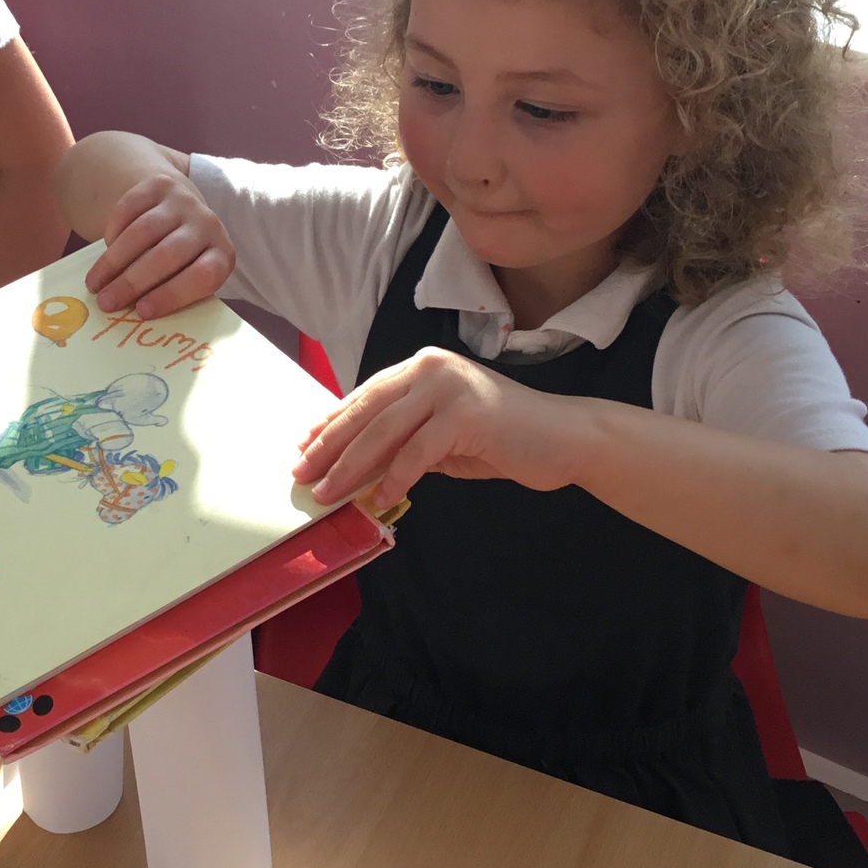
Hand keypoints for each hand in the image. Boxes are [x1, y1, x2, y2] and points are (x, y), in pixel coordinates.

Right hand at [84, 171, 235, 317]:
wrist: (180, 210)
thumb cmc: (181, 260)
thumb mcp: (187, 277)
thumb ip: (170, 292)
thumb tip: (132, 314)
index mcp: (222, 256)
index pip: (203, 276)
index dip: (172, 295)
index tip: (142, 312)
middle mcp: (208, 225)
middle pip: (168, 255)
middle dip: (133, 282)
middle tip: (106, 302)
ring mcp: (184, 202)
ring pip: (144, 232)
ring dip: (114, 261)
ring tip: (95, 284)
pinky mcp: (160, 185)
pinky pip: (130, 208)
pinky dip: (113, 231)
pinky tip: (104, 249)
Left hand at [293, 347, 597, 507]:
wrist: (564, 437)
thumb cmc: (503, 438)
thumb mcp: (442, 437)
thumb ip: (403, 442)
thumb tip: (355, 466)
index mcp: (422, 368)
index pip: (364, 396)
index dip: (331, 423)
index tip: (303, 447)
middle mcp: (431, 368)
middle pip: (366, 411)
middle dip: (329, 446)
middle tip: (302, 474)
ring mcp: (449, 388)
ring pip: (383, 431)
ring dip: (351, 467)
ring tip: (329, 493)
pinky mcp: (467, 414)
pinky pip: (418, 452)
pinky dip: (396, 479)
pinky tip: (381, 500)